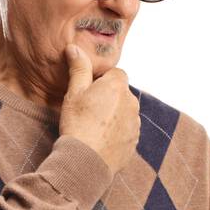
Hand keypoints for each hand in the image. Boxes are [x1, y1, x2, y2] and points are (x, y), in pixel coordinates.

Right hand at [58, 43, 139, 173]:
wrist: (86, 162)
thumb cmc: (78, 125)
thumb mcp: (74, 93)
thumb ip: (78, 69)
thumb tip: (74, 48)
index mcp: (118, 86)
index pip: (116, 73)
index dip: (101, 80)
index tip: (89, 91)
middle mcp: (132, 103)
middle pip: (121, 93)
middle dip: (108, 98)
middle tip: (88, 110)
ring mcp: (135, 124)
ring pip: (124, 112)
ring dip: (113, 115)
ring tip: (93, 127)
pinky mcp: (134, 142)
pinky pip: (126, 131)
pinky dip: (116, 132)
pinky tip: (100, 140)